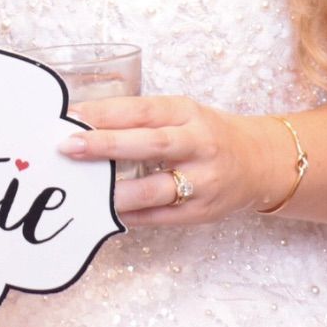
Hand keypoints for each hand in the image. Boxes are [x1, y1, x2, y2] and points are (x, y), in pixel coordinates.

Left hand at [61, 94, 284, 224]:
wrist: (258, 163)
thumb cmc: (205, 132)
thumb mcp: (180, 113)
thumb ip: (141, 119)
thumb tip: (85, 123)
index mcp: (186, 112)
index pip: (143, 109)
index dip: (106, 112)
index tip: (71, 114)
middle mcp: (198, 144)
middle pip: (150, 144)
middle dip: (107, 145)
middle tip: (69, 146)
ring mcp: (203, 181)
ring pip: (157, 188)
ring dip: (118, 191)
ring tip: (86, 190)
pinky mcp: (203, 212)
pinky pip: (162, 217)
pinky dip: (133, 216)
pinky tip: (106, 213)